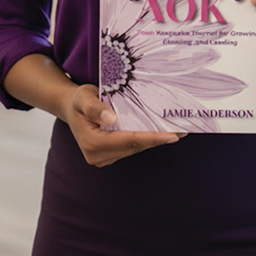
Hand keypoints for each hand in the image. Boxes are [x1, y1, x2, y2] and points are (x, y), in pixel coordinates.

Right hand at [62, 84, 182, 167]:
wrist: (71, 107)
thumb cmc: (79, 99)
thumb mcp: (83, 97)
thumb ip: (94, 107)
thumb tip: (110, 118)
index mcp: (92, 144)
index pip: (128, 141)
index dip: (151, 138)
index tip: (171, 136)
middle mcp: (98, 156)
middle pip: (135, 146)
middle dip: (159, 139)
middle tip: (183, 130)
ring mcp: (104, 158)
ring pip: (136, 148)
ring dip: (156, 140)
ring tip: (179, 130)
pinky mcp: (110, 155)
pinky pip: (132, 146)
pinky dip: (147, 139)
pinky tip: (163, 132)